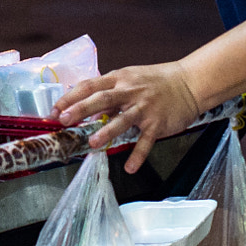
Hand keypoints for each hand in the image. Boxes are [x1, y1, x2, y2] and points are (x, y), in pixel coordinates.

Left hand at [52, 62, 204, 173]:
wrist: (190, 82)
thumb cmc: (156, 81)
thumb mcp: (130, 80)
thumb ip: (109, 94)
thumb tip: (87, 112)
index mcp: (119, 78)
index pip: (90, 85)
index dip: (70, 97)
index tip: (55, 109)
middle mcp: (130, 91)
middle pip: (102, 98)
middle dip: (81, 109)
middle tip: (64, 120)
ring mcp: (145, 107)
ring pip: (123, 119)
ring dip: (107, 131)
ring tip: (92, 143)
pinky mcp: (158, 122)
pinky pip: (146, 140)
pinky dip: (138, 154)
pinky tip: (129, 167)